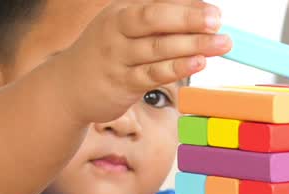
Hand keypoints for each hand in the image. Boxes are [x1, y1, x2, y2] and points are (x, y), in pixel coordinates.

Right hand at [57, 0, 231, 123]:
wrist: (67, 89)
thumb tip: (198, 13)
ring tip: (221, 43)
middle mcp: (116, 33)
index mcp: (120, 14)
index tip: (214, 11)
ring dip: (192, 45)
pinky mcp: (122, 84)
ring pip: (157, 49)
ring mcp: (118, 59)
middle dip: (188, 19)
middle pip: (154, 20)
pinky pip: (152, 74)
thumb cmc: (106, 56)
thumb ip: (156, 23)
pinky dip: (176, 68)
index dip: (187, 7)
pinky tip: (197, 63)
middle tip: (217, 21)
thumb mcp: (123, 30)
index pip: (156, 4)